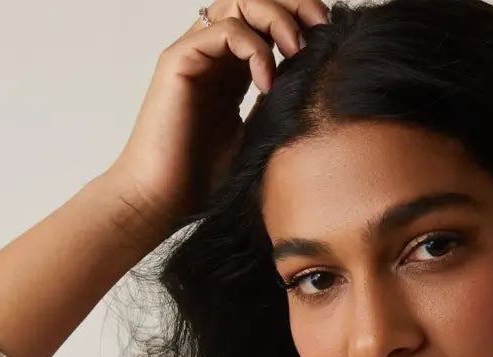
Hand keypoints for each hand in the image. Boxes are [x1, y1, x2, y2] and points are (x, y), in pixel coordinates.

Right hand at [102, 0, 329, 240]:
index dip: (299, 16)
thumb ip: (278, 105)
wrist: (163, 200)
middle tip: (322, 28)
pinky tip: (266, 84)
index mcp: (231, 68)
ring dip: (277, 18)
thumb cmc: (204, 180)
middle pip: (254, 0)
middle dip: (294, 4)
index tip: (329, 35)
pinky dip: (255, 49)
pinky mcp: (178, 61)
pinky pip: (224, 30)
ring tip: (298, 50)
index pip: (266, 20)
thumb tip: (318, 83)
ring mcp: (193, 54)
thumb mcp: (258, 137)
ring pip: (239, 2)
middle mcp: (211, 54)